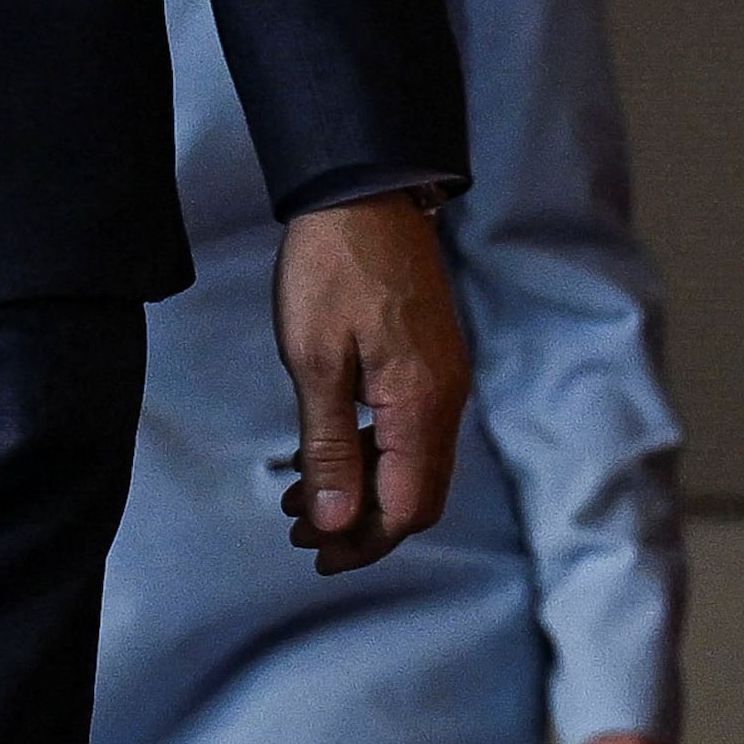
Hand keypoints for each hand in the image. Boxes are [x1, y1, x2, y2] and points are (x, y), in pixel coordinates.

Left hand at [273, 192, 468, 572]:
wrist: (366, 190)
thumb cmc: (331, 270)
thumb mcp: (314, 359)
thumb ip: (328, 446)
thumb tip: (337, 522)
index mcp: (419, 404)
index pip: (407, 508)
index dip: (363, 543)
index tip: (313, 553)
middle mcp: (444, 399)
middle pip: (418, 495)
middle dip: (362, 525)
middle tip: (298, 529)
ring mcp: (443, 378)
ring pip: (413, 465)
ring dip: (362, 490)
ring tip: (298, 496)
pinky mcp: (431, 360)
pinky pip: (409, 431)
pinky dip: (370, 453)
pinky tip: (326, 450)